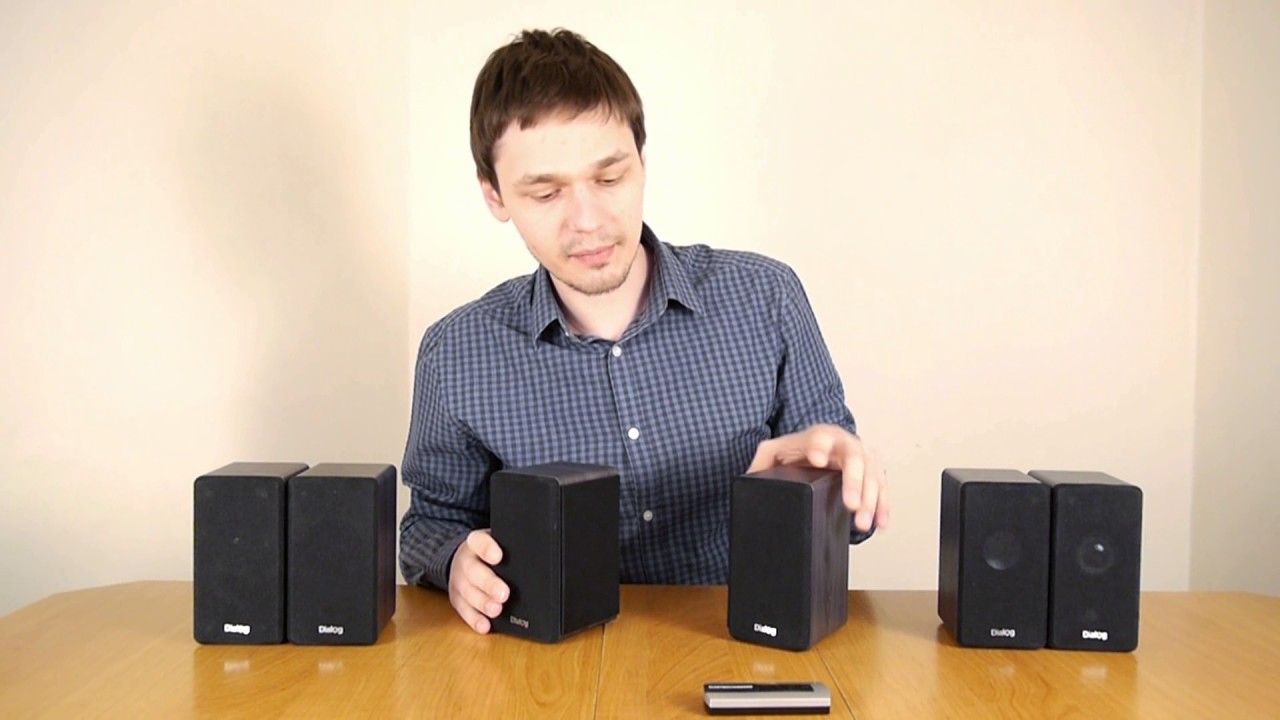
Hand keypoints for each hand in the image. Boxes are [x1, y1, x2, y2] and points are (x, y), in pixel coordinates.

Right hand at [448, 529, 509, 632]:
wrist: (465, 559)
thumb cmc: (489, 553)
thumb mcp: (499, 544)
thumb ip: (512, 547)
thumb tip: (539, 555)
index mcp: (476, 543)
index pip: (479, 542)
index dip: (487, 549)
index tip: (498, 557)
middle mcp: (465, 561)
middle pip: (473, 571)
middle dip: (488, 583)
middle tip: (503, 593)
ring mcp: (459, 581)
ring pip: (468, 592)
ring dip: (482, 603)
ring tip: (496, 610)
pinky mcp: (457, 599)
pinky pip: (464, 610)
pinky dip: (474, 619)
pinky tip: (485, 625)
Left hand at [748, 424, 888, 532]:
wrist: (820, 450)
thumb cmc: (796, 453)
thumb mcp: (774, 453)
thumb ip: (761, 461)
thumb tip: (750, 476)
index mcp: (819, 436)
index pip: (821, 436)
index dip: (820, 446)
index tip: (817, 460)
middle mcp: (844, 443)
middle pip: (854, 457)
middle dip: (854, 482)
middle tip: (851, 504)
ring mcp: (862, 456)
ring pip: (873, 474)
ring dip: (871, 500)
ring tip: (862, 522)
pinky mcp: (872, 472)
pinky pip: (882, 488)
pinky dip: (883, 506)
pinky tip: (880, 523)